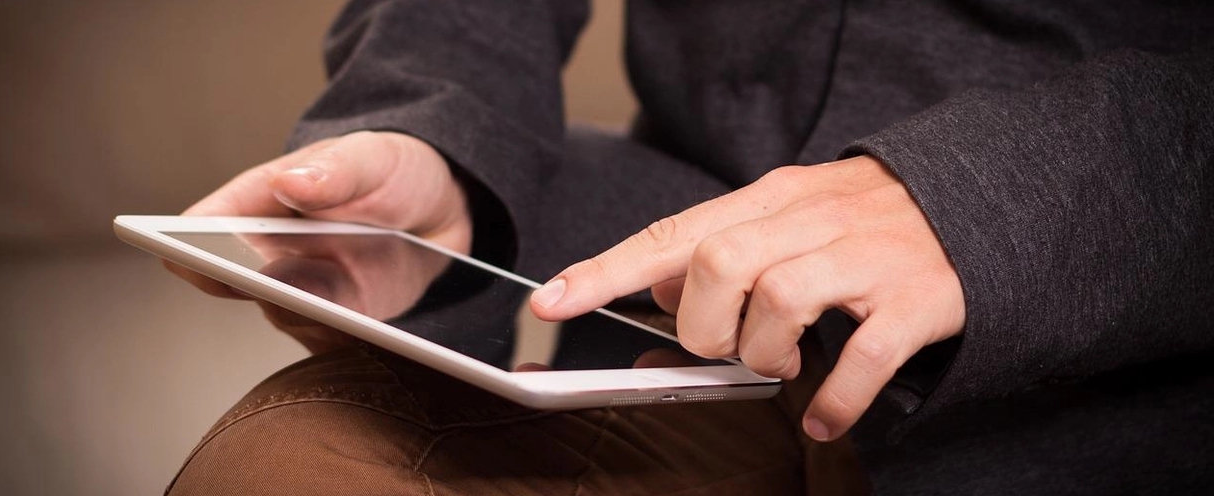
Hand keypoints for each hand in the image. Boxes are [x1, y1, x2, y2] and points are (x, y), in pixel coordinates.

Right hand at [165, 131, 472, 351]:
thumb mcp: (371, 157)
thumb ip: (336, 171)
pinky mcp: (342, 324)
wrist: (443, 209)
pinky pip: (332, 342)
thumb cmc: (391, 171)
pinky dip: (344, 340)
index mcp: (261, 202)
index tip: (184, 255)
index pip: (206, 225)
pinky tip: (367, 335)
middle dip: (248, 287)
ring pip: (285, 315)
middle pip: (237, 280)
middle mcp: (272, 253)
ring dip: (301, 316)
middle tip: (267, 286)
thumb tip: (289, 183)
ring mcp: (305, 293)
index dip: (186, 243)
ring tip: (324, 312)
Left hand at [530, 156, 964, 441]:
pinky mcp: (914, 299)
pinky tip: (824, 415)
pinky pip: (863, 356)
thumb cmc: (865, 218)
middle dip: (706, 324)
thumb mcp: (787, 215)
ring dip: (764, 352)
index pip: (673, 233)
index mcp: (772, 199)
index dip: (606, 271)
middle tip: (728, 346)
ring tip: (780, 364)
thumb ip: (721, 244)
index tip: (551, 301)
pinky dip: (834, 397)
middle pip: (720, 264)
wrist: (977, 198)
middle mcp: (812, 220)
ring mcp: (865, 257)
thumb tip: (657, 285)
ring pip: (780, 299)